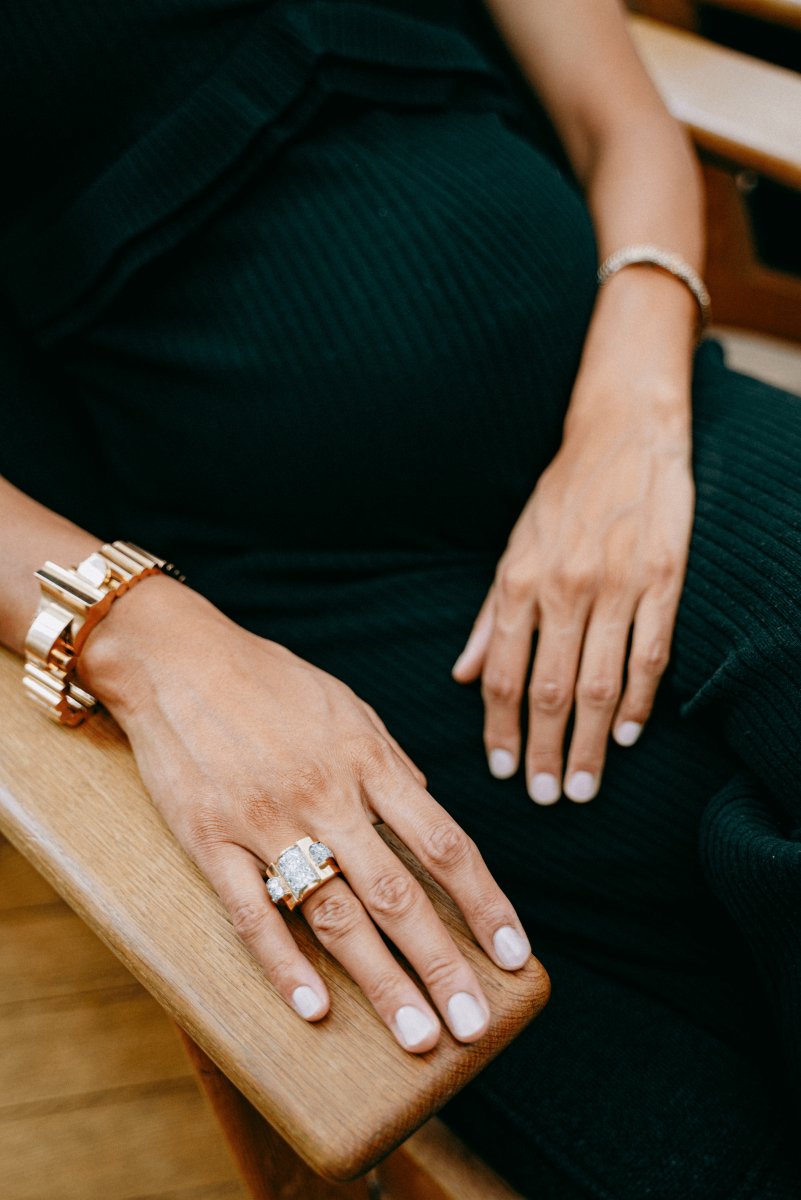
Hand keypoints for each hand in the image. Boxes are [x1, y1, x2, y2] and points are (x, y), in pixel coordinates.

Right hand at [80, 578, 531, 1051]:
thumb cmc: (271, 681)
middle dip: (442, 963)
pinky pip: (250, 912)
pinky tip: (315, 1010)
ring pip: (334, 913)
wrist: (176, 658)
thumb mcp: (349, 707)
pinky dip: (283, 964)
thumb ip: (391, 764)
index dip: (484, 902)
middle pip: (397, 892)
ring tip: (417, 1037)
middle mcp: (326, 796)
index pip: (442, 843)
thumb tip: (430, 810)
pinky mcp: (209, 840)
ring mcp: (266, 821)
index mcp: (368, 762)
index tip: (514, 955)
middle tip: (475, 1025)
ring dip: (380, 981)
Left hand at [452, 387, 693, 803]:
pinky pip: (649, 655)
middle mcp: (565, 588)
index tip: (501, 770)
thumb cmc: (562, 496)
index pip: (504, 674)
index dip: (500, 728)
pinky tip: (626, 736)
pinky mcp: (662, 580)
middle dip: (543, 750)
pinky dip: (638, 702)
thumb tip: (464, 675)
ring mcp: (617, 585)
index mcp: (520, 580)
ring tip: (582, 786)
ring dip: (588, 743)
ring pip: (599, 683)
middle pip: (549, 689)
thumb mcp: (513, 547)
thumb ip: (490, 616)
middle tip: (544, 798)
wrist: (623, 435)